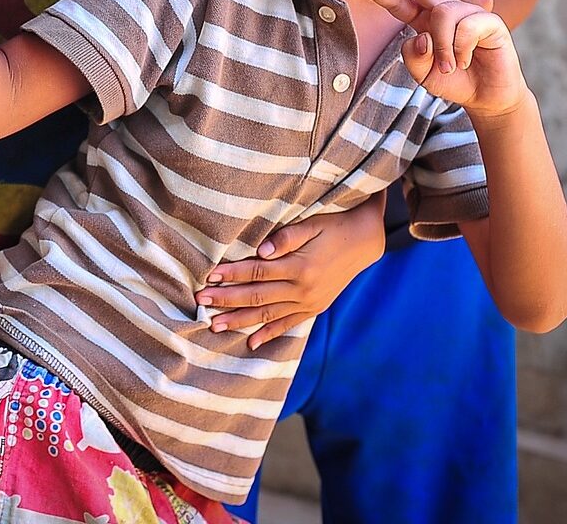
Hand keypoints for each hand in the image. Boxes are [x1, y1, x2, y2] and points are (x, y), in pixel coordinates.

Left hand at [200, 195, 385, 349]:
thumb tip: (262, 249)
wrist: (365, 241)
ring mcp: (309, 302)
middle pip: (257, 297)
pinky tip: (252, 343)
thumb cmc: (333, 226)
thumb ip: (287, 237)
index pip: (257, 272)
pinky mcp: (314, 308)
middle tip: (200, 303)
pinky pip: (288, 325)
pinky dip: (269, 334)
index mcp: (300, 267)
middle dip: (226, 300)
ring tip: (215, 326)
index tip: (208, 276)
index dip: (231, 274)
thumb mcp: (312, 224)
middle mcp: (303, 289)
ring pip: (268, 315)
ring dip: (240, 321)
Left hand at [359, 0, 527, 120]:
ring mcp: (467, 12)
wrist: (486, 96)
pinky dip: (461, 49)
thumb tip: (423, 35)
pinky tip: (466, 60)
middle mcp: (443, 10)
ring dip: (443, 46)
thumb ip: (414, 57)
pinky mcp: (489, 20)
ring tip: (449, 66)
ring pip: (443, 13)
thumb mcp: (423, 73)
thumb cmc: (452, 80)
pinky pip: (467, 26)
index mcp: (422, 19)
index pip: (399, 2)